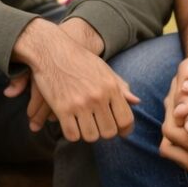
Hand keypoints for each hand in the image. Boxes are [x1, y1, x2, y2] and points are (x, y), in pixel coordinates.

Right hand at [13, 20, 137, 141]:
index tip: (120, 132)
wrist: (51, 50)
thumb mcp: (103, 69)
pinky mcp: (61, 108)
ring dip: (87, 134)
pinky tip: (70, 125)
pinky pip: (72, 135)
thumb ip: (120, 87)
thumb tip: (137, 101)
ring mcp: (79, 103)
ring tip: (84, 125)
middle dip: (104, 133)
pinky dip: (72, 134)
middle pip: (109, 132)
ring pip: (91, 136)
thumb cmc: (79, 59)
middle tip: (98, 127)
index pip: (126, 119)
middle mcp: (98, 97)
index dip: (125, 130)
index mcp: (110, 87)